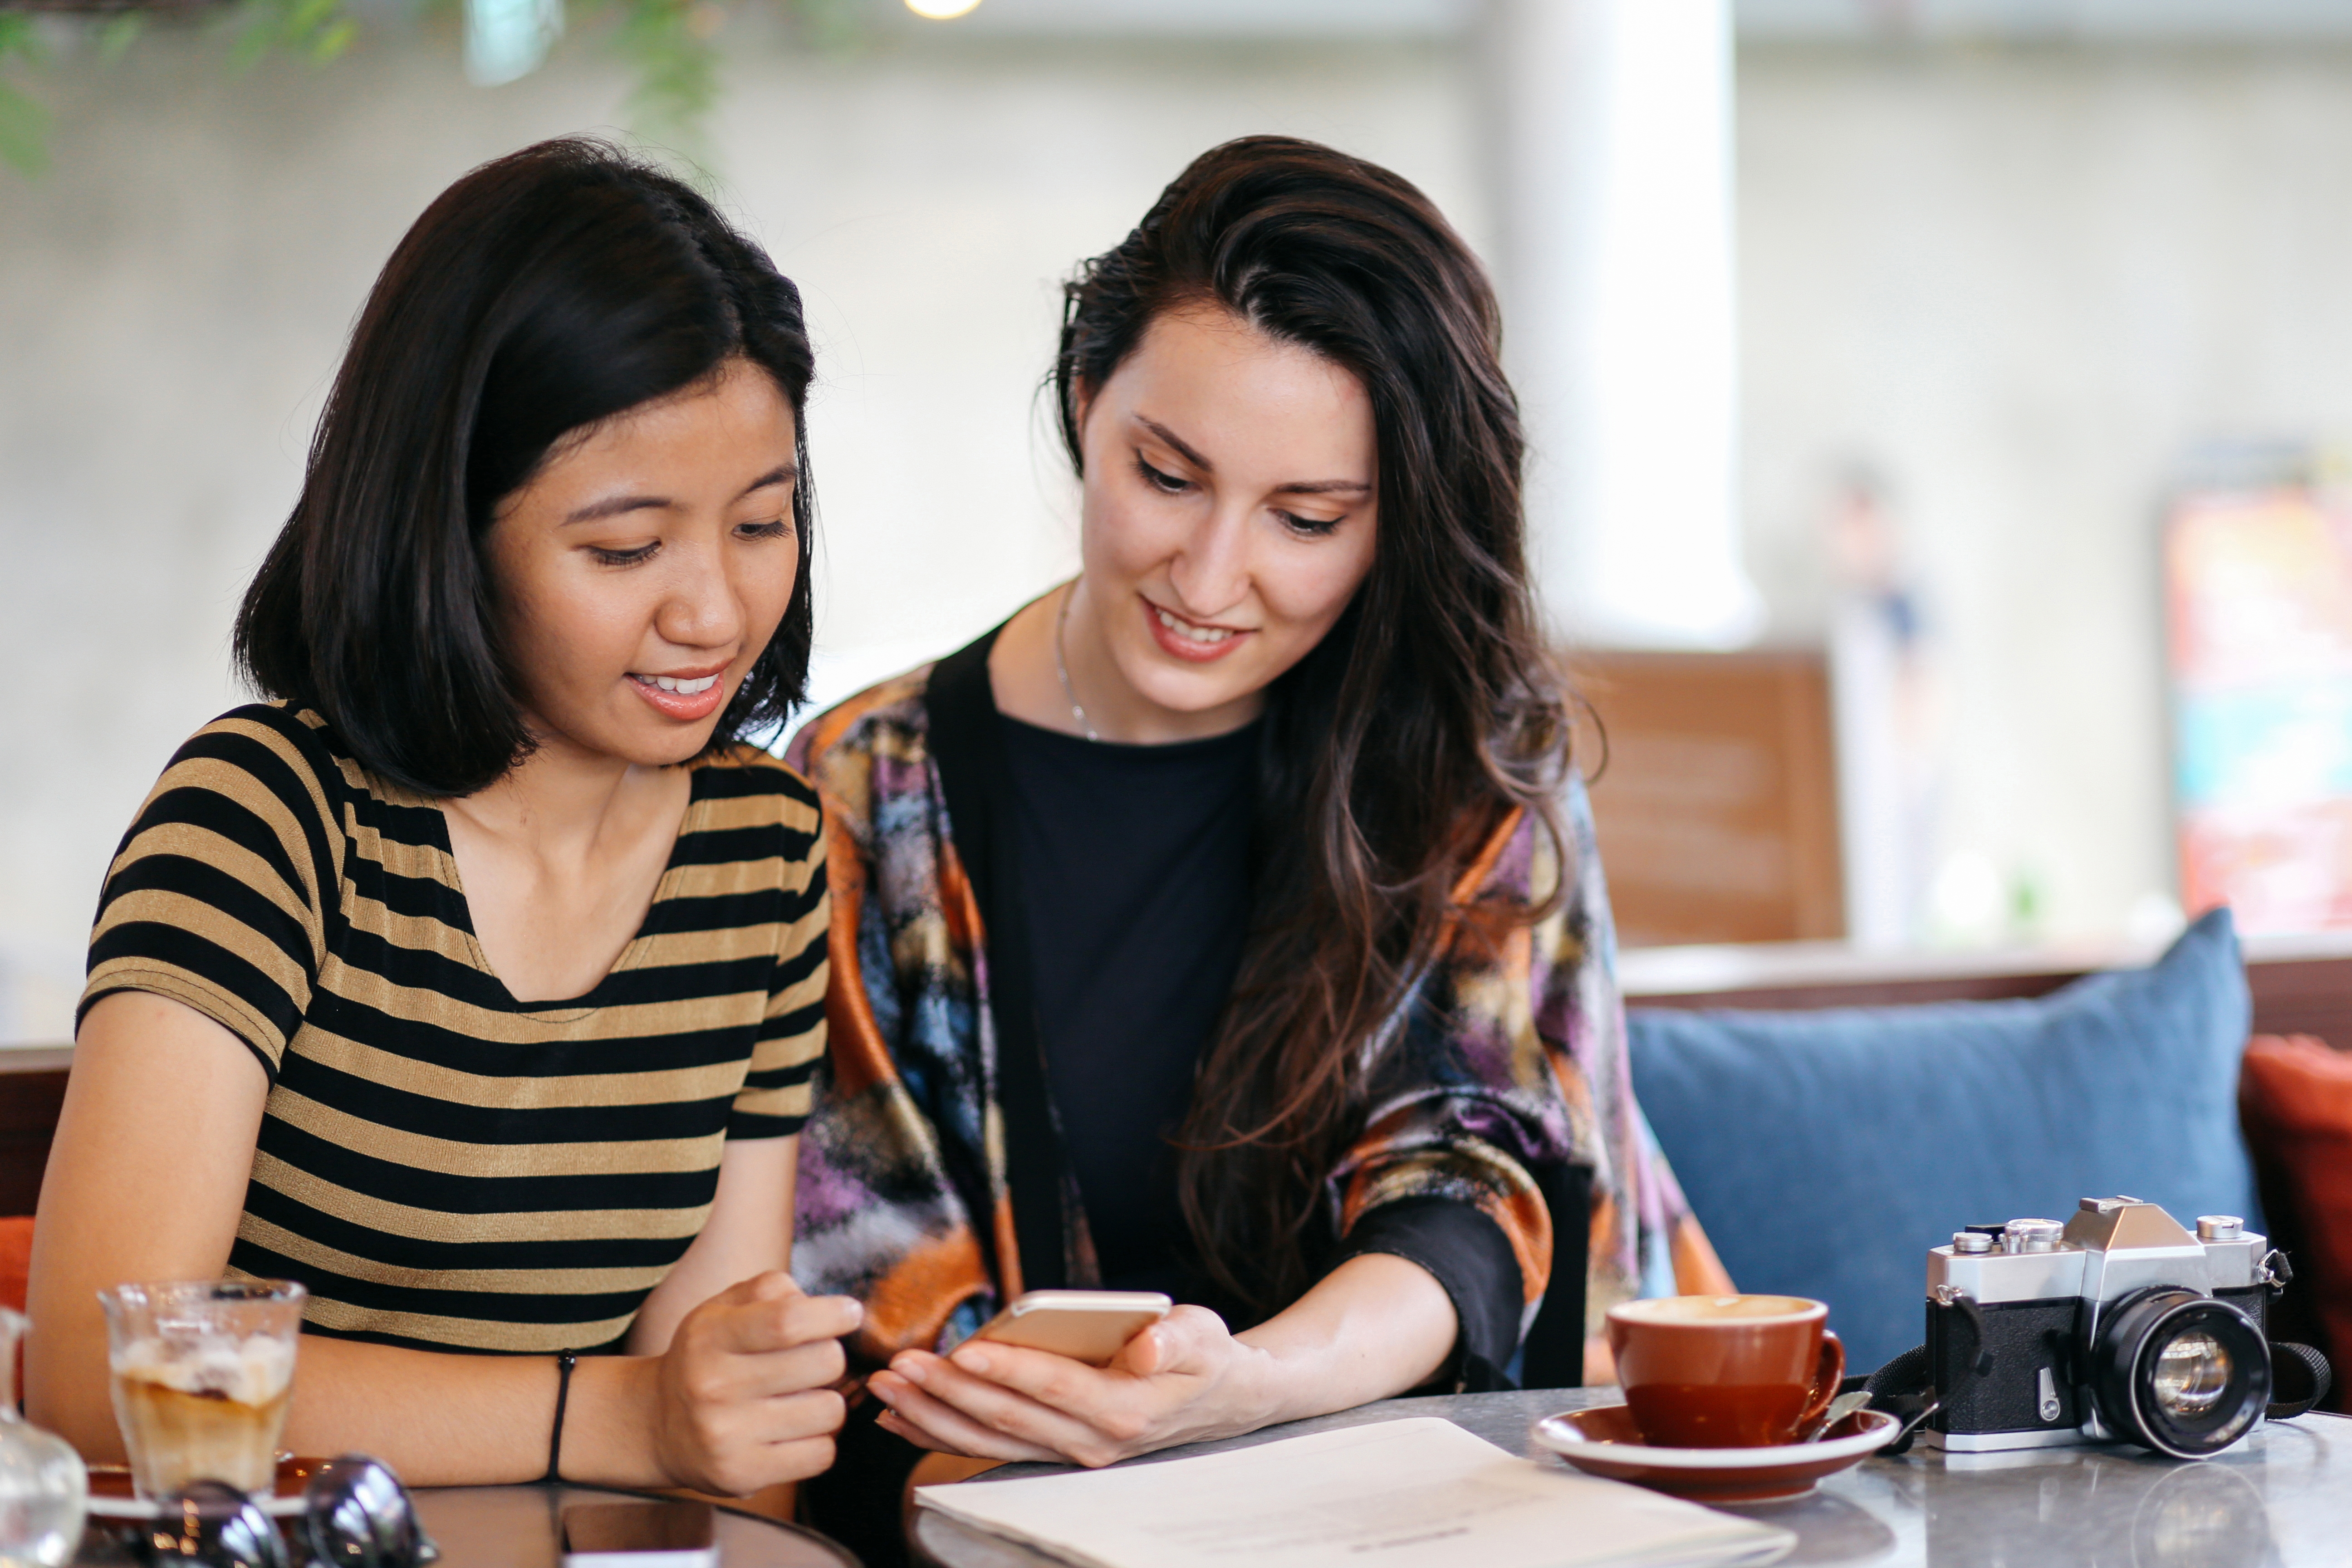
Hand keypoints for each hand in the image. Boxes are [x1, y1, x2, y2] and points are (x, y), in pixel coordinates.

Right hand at [645, 1271, 861, 1493]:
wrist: (656, 1426)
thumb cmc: (708, 1357)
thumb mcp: (722, 1309)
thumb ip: (771, 1290)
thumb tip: (830, 1308)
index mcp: (711, 1336)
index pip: (788, 1321)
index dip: (832, 1314)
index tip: (848, 1314)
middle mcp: (714, 1386)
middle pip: (822, 1363)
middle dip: (831, 1357)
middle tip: (814, 1362)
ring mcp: (726, 1436)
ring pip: (829, 1410)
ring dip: (827, 1401)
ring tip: (800, 1399)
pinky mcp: (742, 1475)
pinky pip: (821, 1454)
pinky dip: (819, 1440)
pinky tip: (794, 1431)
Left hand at [866, 1305, 1272, 1467]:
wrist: (1221, 1402)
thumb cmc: (1205, 1358)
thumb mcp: (1205, 1336)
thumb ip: (1177, 1339)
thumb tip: (1149, 1342)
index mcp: (1126, 1411)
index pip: (1055, 1388)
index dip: (1007, 1369)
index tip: (962, 1350)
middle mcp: (1093, 1443)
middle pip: (1008, 1418)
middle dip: (948, 1391)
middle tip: (901, 1365)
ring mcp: (1070, 1453)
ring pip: (989, 1440)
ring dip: (932, 1415)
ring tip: (885, 1388)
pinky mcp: (1053, 1450)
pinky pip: (988, 1448)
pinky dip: (940, 1435)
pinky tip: (901, 1419)